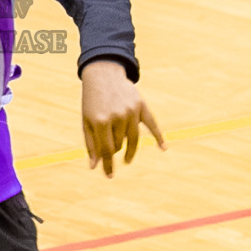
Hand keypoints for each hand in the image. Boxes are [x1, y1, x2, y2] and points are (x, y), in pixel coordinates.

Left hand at [80, 59, 164, 177]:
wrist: (103, 75)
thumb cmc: (92, 101)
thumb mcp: (87, 121)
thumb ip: (91, 144)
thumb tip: (95, 167)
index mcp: (100, 121)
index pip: (106, 150)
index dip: (108, 165)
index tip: (109, 175)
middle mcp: (117, 116)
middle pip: (119, 145)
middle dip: (114, 148)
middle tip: (110, 148)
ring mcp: (131, 111)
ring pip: (133, 139)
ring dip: (129, 149)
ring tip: (127, 159)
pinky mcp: (141, 106)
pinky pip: (152, 124)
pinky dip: (159, 136)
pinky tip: (164, 148)